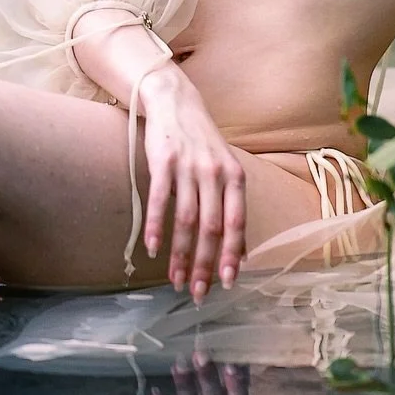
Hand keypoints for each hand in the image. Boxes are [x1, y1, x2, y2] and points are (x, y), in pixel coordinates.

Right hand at [140, 65, 246, 300]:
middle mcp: (214, 172)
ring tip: (176, 279)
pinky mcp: (164, 160)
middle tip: (198, 292)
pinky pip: (160, 200)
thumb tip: (241, 254)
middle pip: (211, 227)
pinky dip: (157, 227)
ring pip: (186, 220)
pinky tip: (153, 248)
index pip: (235, 223)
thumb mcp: (225, 170)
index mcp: (235, 177)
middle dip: (205, 264)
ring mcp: (189, 166)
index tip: (226, 283)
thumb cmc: (202, 143)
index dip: (231, 255)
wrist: (175, 102)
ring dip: (180, 254)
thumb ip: (233, 208)